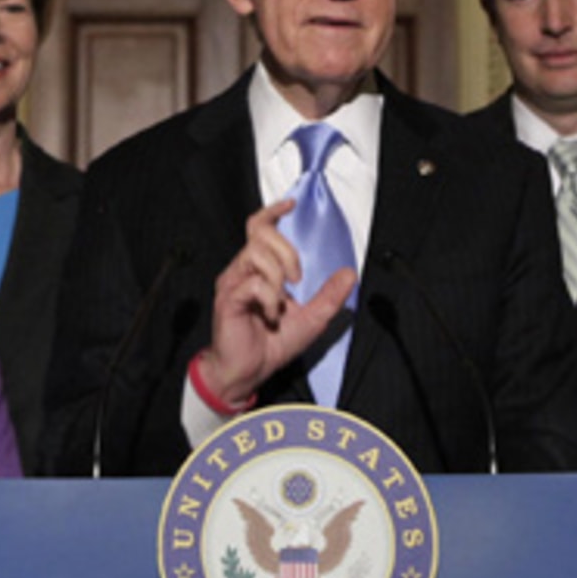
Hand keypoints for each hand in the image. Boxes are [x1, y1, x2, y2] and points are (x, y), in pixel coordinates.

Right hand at [197, 199, 353, 406]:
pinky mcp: (228, 299)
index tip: (290, 205)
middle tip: (298, 277)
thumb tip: (349, 274)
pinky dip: (268, 298)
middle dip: (287, 250)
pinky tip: (271, 315)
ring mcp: (233, 283)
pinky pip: (252, 284)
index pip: (260, 228)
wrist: (249, 372)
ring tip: (282, 301)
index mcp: (259, 269)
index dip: (272, 212)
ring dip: (278, 275)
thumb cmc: (272, 344)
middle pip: (261, 234)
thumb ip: (329, 296)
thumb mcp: (312, 319)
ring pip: (255, 254)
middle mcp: (243, 270)